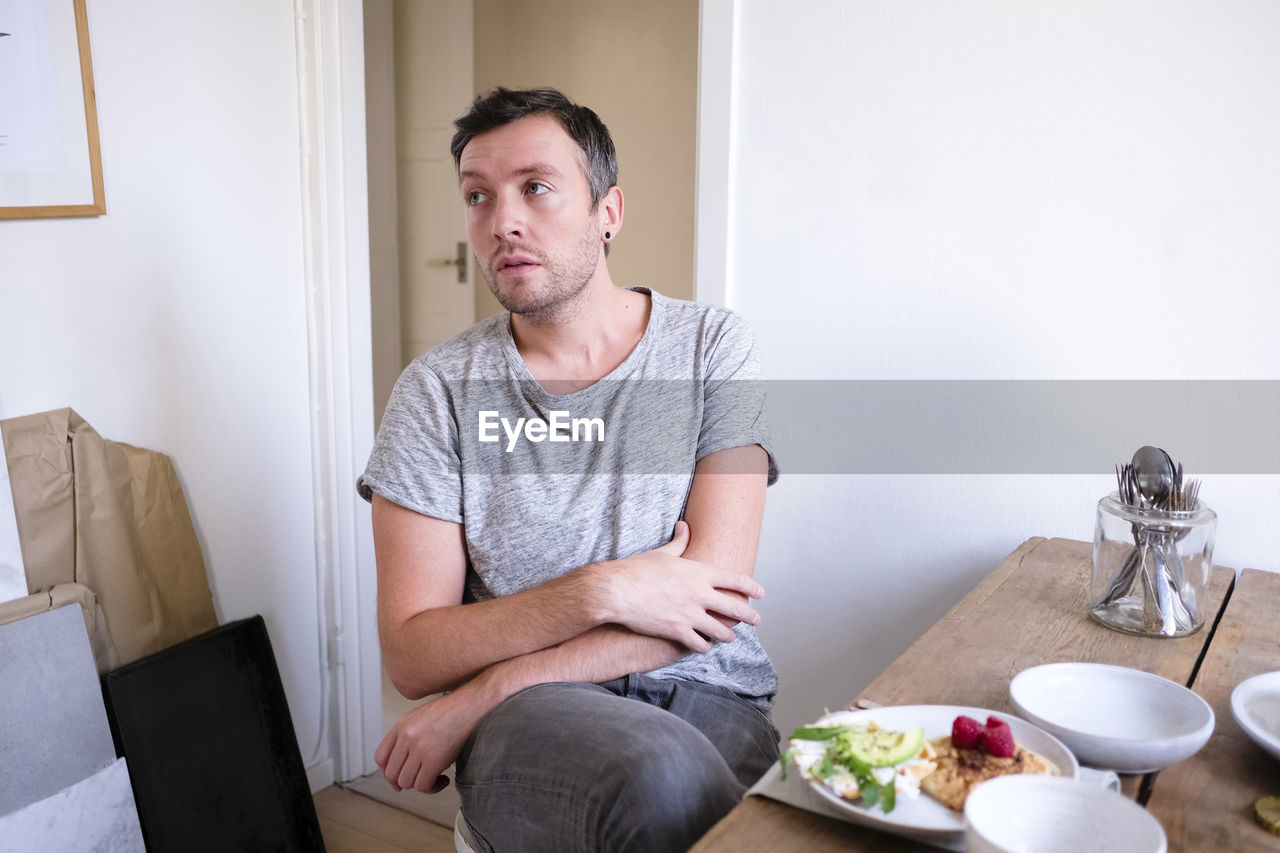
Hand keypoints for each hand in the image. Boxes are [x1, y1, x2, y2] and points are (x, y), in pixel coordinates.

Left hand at [374, 686, 486, 793]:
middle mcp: (407, 737)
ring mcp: (419, 748)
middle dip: (404, 781)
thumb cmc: (451, 712)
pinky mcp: (434, 759)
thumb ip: (408, 735)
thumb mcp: (421, 717)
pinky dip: (433, 788)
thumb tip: (403, 764)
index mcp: (402, 726)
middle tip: (419, 779)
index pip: (380, 757)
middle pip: (392, 773)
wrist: (471, 706)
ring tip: (434, 778)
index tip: (397, 778)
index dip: (387, 772)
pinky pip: (423, 786)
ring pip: (406, 782)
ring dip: (420, 784)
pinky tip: (443, 780)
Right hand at [592, 520, 764, 652]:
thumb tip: (684, 526)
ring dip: (728, 635)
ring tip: (731, 637)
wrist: (615, 591)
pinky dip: (705, 645)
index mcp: (699, 573)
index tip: (760, 593)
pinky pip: (699, 643)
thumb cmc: (636, 569)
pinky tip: (706, 646)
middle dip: (749, 616)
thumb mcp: (661, 553)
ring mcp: (690, 614)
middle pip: (735, 608)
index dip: (751, 587)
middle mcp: (699, 594)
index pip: (735, 580)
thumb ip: (679, 542)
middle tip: (756, 619)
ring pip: (720, 630)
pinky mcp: (677, 631)